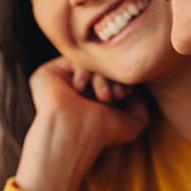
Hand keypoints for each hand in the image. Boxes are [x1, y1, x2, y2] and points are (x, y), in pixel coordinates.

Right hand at [16, 57, 149, 190]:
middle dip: (113, 78)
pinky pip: (72, 57)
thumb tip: (138, 92)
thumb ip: (141, 109)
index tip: (127, 92)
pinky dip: (83, 69)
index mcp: (93, 99)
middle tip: (116, 95)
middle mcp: (78, 89)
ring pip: (88, 63)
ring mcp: (62, 80)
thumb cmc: (101, 133)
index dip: (123, 79)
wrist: (72, 132)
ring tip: (103, 96)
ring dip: (100, 76)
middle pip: (101, 67)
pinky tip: (80, 87)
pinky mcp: (49, 73)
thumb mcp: (131, 125)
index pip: (112, 76)